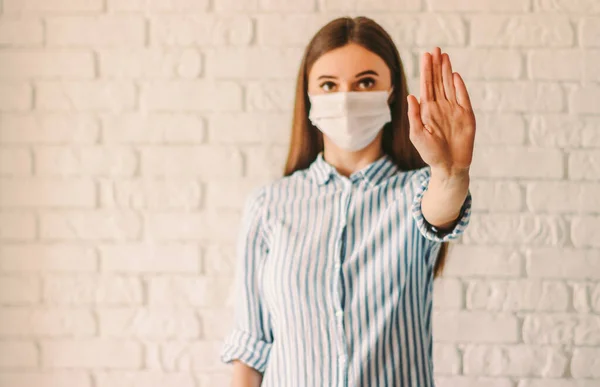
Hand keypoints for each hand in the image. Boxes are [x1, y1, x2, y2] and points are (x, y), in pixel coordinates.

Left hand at [407, 47, 475, 176]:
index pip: (426, 86)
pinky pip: (463, 97)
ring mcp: (454, 110)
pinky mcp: (467, 116)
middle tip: (435, 49)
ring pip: (449, 86)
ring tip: (444, 55)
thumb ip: (414, 116)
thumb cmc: (430, 154)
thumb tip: (411, 96)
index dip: (426, 71)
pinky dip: (459, 86)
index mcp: (427, 111)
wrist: (450, 167)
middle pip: (437, 82)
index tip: (425, 56)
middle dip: (436, 65)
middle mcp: (440, 107)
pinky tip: (454, 75)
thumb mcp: (418, 135)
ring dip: (446, 71)